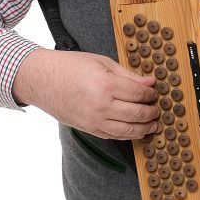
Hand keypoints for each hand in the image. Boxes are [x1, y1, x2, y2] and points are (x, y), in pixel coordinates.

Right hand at [12, 48, 159, 140]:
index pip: (139, 94)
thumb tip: (150, 83)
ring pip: (128, 130)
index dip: (151, 95)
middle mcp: (101, 106)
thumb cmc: (70, 67)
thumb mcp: (102, 63)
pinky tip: (136, 131)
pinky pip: (114, 136)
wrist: (42, 80)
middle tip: (157, 109)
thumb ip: (128, 75)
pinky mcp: (89, 129)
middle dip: (151, 112)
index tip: (155, 93)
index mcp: (106, 85)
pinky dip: (128, 135)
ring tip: (153, 124)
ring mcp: (94, 120)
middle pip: (137, 114)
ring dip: (144, 128)